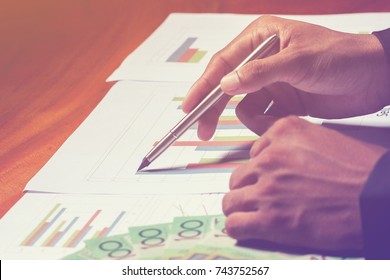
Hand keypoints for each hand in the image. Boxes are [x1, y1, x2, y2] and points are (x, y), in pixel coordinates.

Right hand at [182, 16, 389, 138]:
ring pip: (244, 106)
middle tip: (204, 131)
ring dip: (255, 118)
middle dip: (215, 109)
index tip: (189, 107)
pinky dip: (268, 124)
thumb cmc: (340, 57)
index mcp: (260, 38)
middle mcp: (261, 60)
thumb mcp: (298, 61)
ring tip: (276, 119)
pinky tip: (284, 120)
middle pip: (226, 86)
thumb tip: (225, 84)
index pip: (223, 63)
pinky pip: (262, 116)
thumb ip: (259, 73)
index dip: (203, 86)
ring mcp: (271, 82)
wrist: (374, 79)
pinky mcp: (281, 100)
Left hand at [222, 116, 386, 250]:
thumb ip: (293, 143)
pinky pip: (235, 224)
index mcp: (283, 133)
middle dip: (248, 189)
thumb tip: (275, 157)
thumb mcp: (323, 138)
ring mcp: (267, 189)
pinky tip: (250, 228)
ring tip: (253, 215)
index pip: (253, 152)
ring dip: (240, 209)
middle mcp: (270, 158)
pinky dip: (239, 227)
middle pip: (238, 177)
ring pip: (231, 200)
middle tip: (261, 198)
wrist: (378, 196)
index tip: (266, 178)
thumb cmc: (360, 171)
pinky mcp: (270, 219)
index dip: (260, 168)